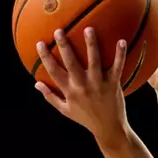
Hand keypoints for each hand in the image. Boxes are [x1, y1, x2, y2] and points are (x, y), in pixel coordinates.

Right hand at [34, 26, 129, 146]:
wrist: (109, 129)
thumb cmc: (86, 118)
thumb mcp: (65, 110)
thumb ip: (50, 96)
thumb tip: (36, 84)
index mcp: (69, 91)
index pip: (53, 71)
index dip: (45, 57)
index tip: (40, 43)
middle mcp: (82, 86)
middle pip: (71, 62)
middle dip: (64, 46)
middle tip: (59, 30)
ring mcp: (98, 84)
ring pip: (94, 61)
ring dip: (91, 44)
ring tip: (89, 29)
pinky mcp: (113, 84)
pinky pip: (117, 67)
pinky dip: (120, 55)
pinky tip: (121, 41)